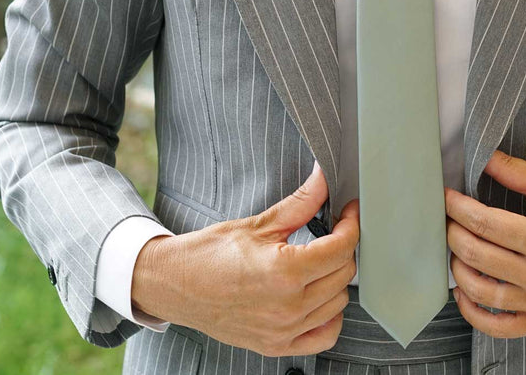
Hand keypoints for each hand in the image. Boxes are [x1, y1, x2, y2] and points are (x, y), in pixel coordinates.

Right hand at [131, 161, 359, 355]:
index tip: (348, 213)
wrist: (174, 285)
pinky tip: (318, 297)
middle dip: (343, 248)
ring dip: (335, 279)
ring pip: (338, 302)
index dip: (351, 224)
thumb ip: (301, 203)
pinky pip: (324, 336)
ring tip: (318, 262)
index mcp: (284, 271)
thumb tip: (324, 179)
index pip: (342, 248)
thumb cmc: (208, 254)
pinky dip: (329, 317)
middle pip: (344, 274)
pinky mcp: (276, 346)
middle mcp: (287, 306)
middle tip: (331, 233)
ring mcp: (283, 330)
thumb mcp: (258, 223)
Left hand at [444, 149, 525, 338]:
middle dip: (452, 233)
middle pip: (477, 255)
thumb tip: (484, 158)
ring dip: (458, 269)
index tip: (446, 197)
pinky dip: (473, 313)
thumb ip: (517, 172)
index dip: (457, 208)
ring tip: (456, 251)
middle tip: (447, 220)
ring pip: (481, 291)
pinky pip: (499, 327)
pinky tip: (464, 293)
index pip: (485, 223)